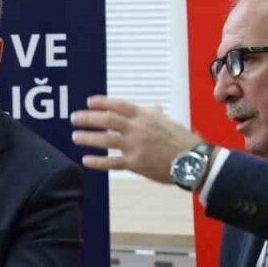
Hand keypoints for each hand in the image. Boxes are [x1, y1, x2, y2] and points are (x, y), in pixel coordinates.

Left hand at [71, 95, 203, 181]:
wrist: (193, 160)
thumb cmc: (183, 140)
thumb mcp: (168, 121)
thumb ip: (156, 114)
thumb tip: (153, 107)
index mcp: (145, 116)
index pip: (119, 105)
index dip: (102, 102)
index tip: (89, 102)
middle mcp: (138, 128)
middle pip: (108, 120)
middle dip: (88, 118)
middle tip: (74, 118)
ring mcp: (136, 146)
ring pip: (106, 140)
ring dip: (88, 137)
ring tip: (75, 136)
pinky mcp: (136, 164)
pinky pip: (112, 162)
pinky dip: (98, 161)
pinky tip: (86, 160)